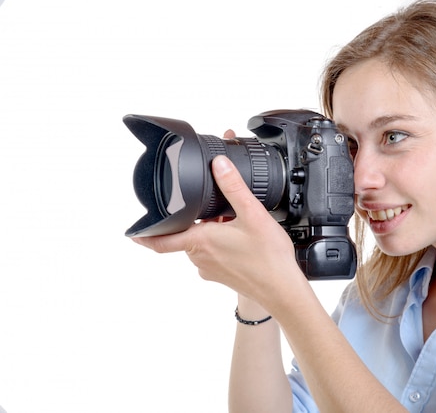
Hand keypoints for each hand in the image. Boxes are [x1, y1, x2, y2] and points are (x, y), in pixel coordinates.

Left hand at [132, 143, 304, 305]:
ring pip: (201, 245)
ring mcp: (211, 269)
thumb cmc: (268, 258)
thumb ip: (233, 187)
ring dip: (210, 232)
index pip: (160, 241)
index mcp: (201, 242)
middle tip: (214, 210)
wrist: (283, 290)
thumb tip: (219, 165)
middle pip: (186, 235)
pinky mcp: (222, 276)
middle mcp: (200, 258)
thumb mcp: (252, 214)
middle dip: (196, 220)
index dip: (144, 236)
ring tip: (234, 223)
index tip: (132, 232)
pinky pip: (213, 256)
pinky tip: (241, 240)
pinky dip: (220, 244)